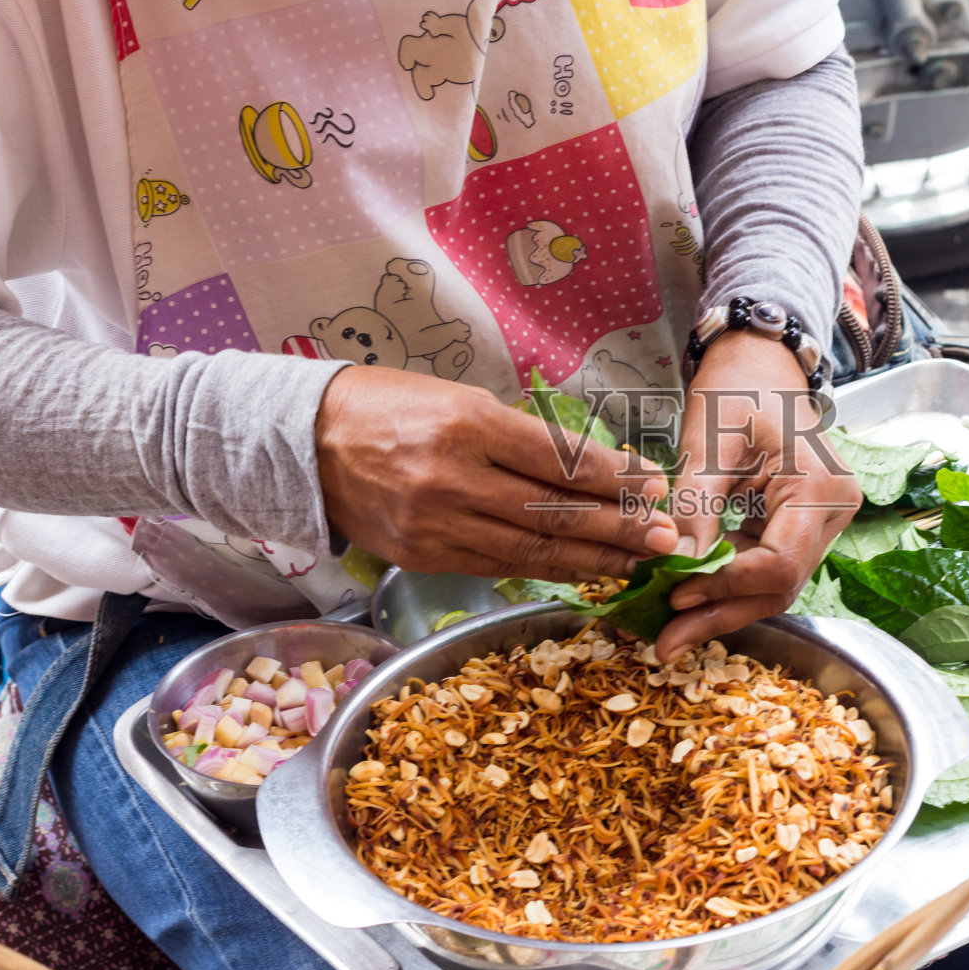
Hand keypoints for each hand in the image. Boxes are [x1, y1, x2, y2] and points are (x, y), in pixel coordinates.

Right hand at [316, 366, 675, 579]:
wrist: (304, 441)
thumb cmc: (389, 406)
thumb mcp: (461, 399)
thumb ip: (523, 437)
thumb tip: (594, 468)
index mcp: (468, 425)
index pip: (560, 460)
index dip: (615, 479)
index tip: (655, 486)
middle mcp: (454, 479)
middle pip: (554, 511)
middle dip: (618, 527)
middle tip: (664, 538)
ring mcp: (437, 523)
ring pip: (531, 548)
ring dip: (591, 558)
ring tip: (635, 561)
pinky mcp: (423, 555)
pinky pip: (498, 565)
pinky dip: (545, 568)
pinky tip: (581, 570)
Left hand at [657, 332, 860, 660]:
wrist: (758, 362)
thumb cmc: (736, 387)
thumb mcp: (708, 444)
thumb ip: (693, 508)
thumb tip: (670, 569)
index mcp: (820, 488)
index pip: (778, 564)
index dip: (724, 587)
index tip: (672, 594)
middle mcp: (834, 512)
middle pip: (778, 586)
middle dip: (719, 613)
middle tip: (665, 642)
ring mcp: (821, 522)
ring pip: (772, 585)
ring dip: (720, 606)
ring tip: (668, 630)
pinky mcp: (800, 527)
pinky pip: (765, 567)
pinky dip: (726, 584)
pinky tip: (687, 597)